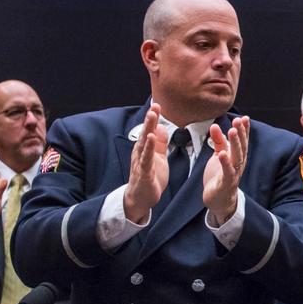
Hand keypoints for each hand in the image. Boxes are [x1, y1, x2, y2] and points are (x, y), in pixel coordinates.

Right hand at [123, 103, 167, 223]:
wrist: (141, 198)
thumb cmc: (150, 178)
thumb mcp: (158, 158)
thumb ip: (160, 144)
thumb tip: (161, 128)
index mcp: (145, 149)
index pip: (149, 131)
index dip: (153, 118)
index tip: (157, 105)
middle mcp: (140, 153)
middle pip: (146, 133)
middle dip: (150, 119)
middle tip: (155, 106)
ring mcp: (141, 163)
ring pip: (144, 143)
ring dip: (148, 129)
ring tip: (152, 117)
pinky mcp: (144, 173)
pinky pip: (146, 159)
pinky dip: (149, 149)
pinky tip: (152, 139)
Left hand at [203, 116, 249, 225]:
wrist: (219, 200)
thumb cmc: (219, 177)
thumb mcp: (219, 156)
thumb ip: (218, 141)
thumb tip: (215, 126)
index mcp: (238, 157)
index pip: (242, 141)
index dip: (244, 130)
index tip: (244, 118)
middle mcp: (239, 164)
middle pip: (241, 147)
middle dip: (241, 133)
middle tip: (238, 121)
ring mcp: (234, 173)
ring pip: (237, 157)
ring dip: (235, 144)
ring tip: (232, 131)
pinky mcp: (226, 183)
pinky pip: (227, 171)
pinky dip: (225, 162)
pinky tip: (222, 153)